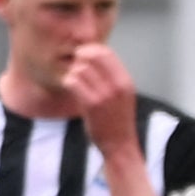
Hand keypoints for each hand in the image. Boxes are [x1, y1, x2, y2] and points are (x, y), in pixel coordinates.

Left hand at [62, 44, 139, 159]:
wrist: (119, 145)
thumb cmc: (117, 119)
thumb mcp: (122, 94)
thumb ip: (112, 76)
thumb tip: (92, 53)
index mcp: (126, 81)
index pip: (106, 52)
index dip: (90, 50)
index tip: (83, 58)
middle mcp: (118, 86)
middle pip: (91, 56)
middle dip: (79, 59)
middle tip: (76, 70)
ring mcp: (105, 95)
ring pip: (79, 69)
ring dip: (73, 74)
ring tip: (76, 85)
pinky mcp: (91, 104)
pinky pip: (73, 81)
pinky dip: (68, 83)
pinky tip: (72, 90)